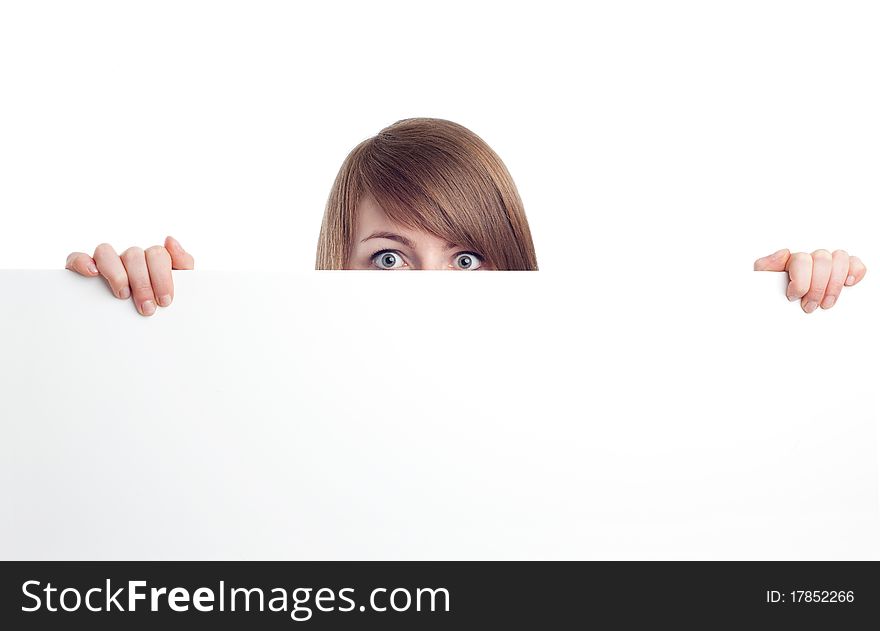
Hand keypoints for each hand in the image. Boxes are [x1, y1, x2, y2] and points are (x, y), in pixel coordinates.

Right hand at [65, 236, 194, 315]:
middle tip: (147, 308)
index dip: (162, 277)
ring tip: (122, 295)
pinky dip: (83, 262)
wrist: (141, 334)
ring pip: (106, 251)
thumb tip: (170, 240)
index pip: (157, 254)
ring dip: (116, 273)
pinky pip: (77, 258)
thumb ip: (183, 264)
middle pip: (134, 255)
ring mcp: (106, 263)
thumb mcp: (180, 287)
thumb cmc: (159, 305)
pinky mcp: (83, 270)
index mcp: (151, 260)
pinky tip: (92, 274)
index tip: (164, 301)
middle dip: (143, 283)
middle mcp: (129, 259)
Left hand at [753, 248, 866, 312]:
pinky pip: (855, 263)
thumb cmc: (771, 290)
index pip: (802, 260)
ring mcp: (828, 263)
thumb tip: (784, 253)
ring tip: (826, 303)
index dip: (800, 281)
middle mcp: (812, 257)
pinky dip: (856, 272)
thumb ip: (766, 265)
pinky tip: (848, 284)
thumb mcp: (762, 279)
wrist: (774, 304)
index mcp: (792, 258)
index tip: (794, 296)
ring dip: (835, 285)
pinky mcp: (843, 271)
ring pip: (840, 259)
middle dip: (817, 288)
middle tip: (809, 306)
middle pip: (823, 261)